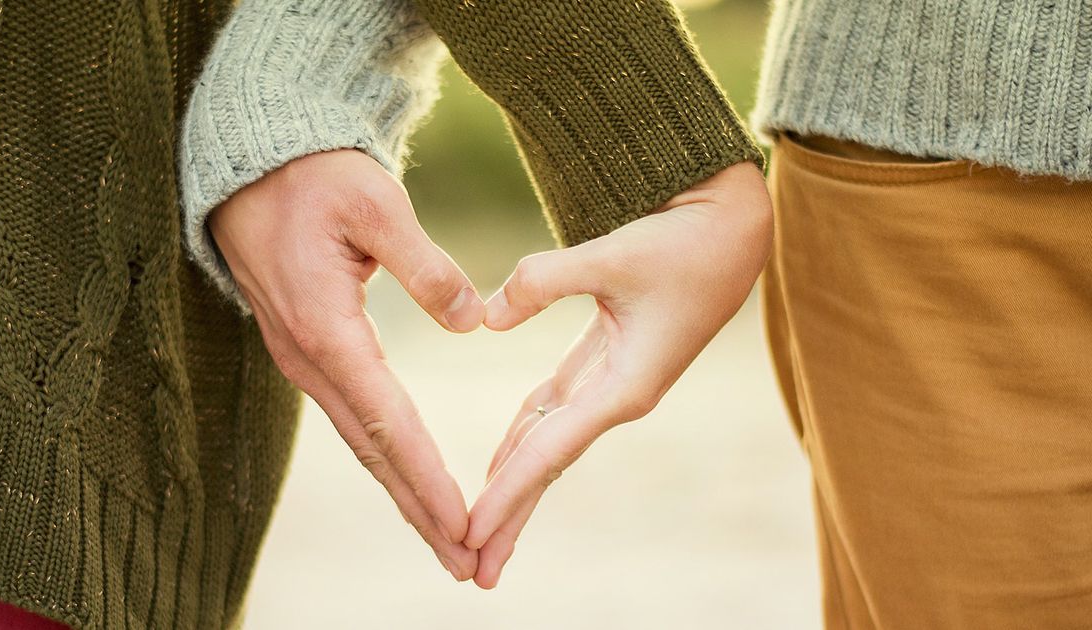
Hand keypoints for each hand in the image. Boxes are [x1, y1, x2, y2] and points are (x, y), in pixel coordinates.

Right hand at [207, 149, 485, 579]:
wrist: (249, 166)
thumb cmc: (314, 177)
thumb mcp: (375, 203)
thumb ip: (425, 265)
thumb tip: (472, 321)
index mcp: (326, 328)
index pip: (387, 420)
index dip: (427, 477)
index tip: (463, 523)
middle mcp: (308, 357)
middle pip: (372, 450)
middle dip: (419, 510)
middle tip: (464, 563)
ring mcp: (302, 358)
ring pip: (361, 440)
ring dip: (403, 492)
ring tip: (446, 539)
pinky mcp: (307, 350)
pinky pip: (352, 416)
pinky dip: (384, 457)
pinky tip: (408, 479)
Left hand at [466, 161, 772, 587]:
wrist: (732, 228)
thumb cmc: (683, 242)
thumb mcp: (614, 254)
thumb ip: (544, 281)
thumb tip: (485, 318)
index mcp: (625, 386)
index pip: (550, 451)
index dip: (507, 494)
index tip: (469, 533)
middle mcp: (618, 396)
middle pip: (548, 466)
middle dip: (510, 517)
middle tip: (472, 570)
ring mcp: (613, 383)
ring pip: (549, 443)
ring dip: (514, 486)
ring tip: (479, 531)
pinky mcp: (607, 361)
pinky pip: (554, 412)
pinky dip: (524, 437)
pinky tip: (499, 462)